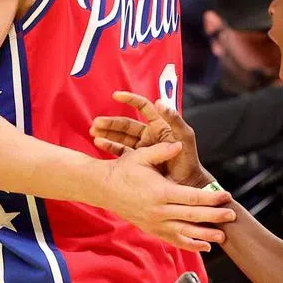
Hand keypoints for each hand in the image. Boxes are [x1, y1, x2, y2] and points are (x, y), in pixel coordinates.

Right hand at [91, 91, 209, 186]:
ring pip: (121, 137)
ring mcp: (143, 148)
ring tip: (93, 132)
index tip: (116, 95)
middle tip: (96, 123)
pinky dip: (110, 146)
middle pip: (127, 124)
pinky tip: (99, 143)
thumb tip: (159, 102)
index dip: (130, 100)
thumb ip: (174, 120)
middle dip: (111, 122)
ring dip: (107, 133)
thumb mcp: (184, 137)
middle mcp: (150, 135)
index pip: (143, 108)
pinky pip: (121, 151)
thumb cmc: (188, 161)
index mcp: (160, 126)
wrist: (185, 186)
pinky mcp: (138, 160)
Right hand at [96, 140, 233, 251]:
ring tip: (222, 236)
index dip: (211, 198)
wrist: (103, 188)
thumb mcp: (141, 156)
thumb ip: (162, 151)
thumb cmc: (123, 170)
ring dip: (205, 235)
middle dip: (215, 216)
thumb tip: (179, 144)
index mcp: (160, 192)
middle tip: (232, 215)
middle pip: (193, 216)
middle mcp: (159, 211)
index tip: (226, 196)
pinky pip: (174, 240)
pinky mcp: (152, 230)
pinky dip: (190, 244)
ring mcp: (155, 223)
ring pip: (185, 232)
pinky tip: (204, 246)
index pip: (192, 198)